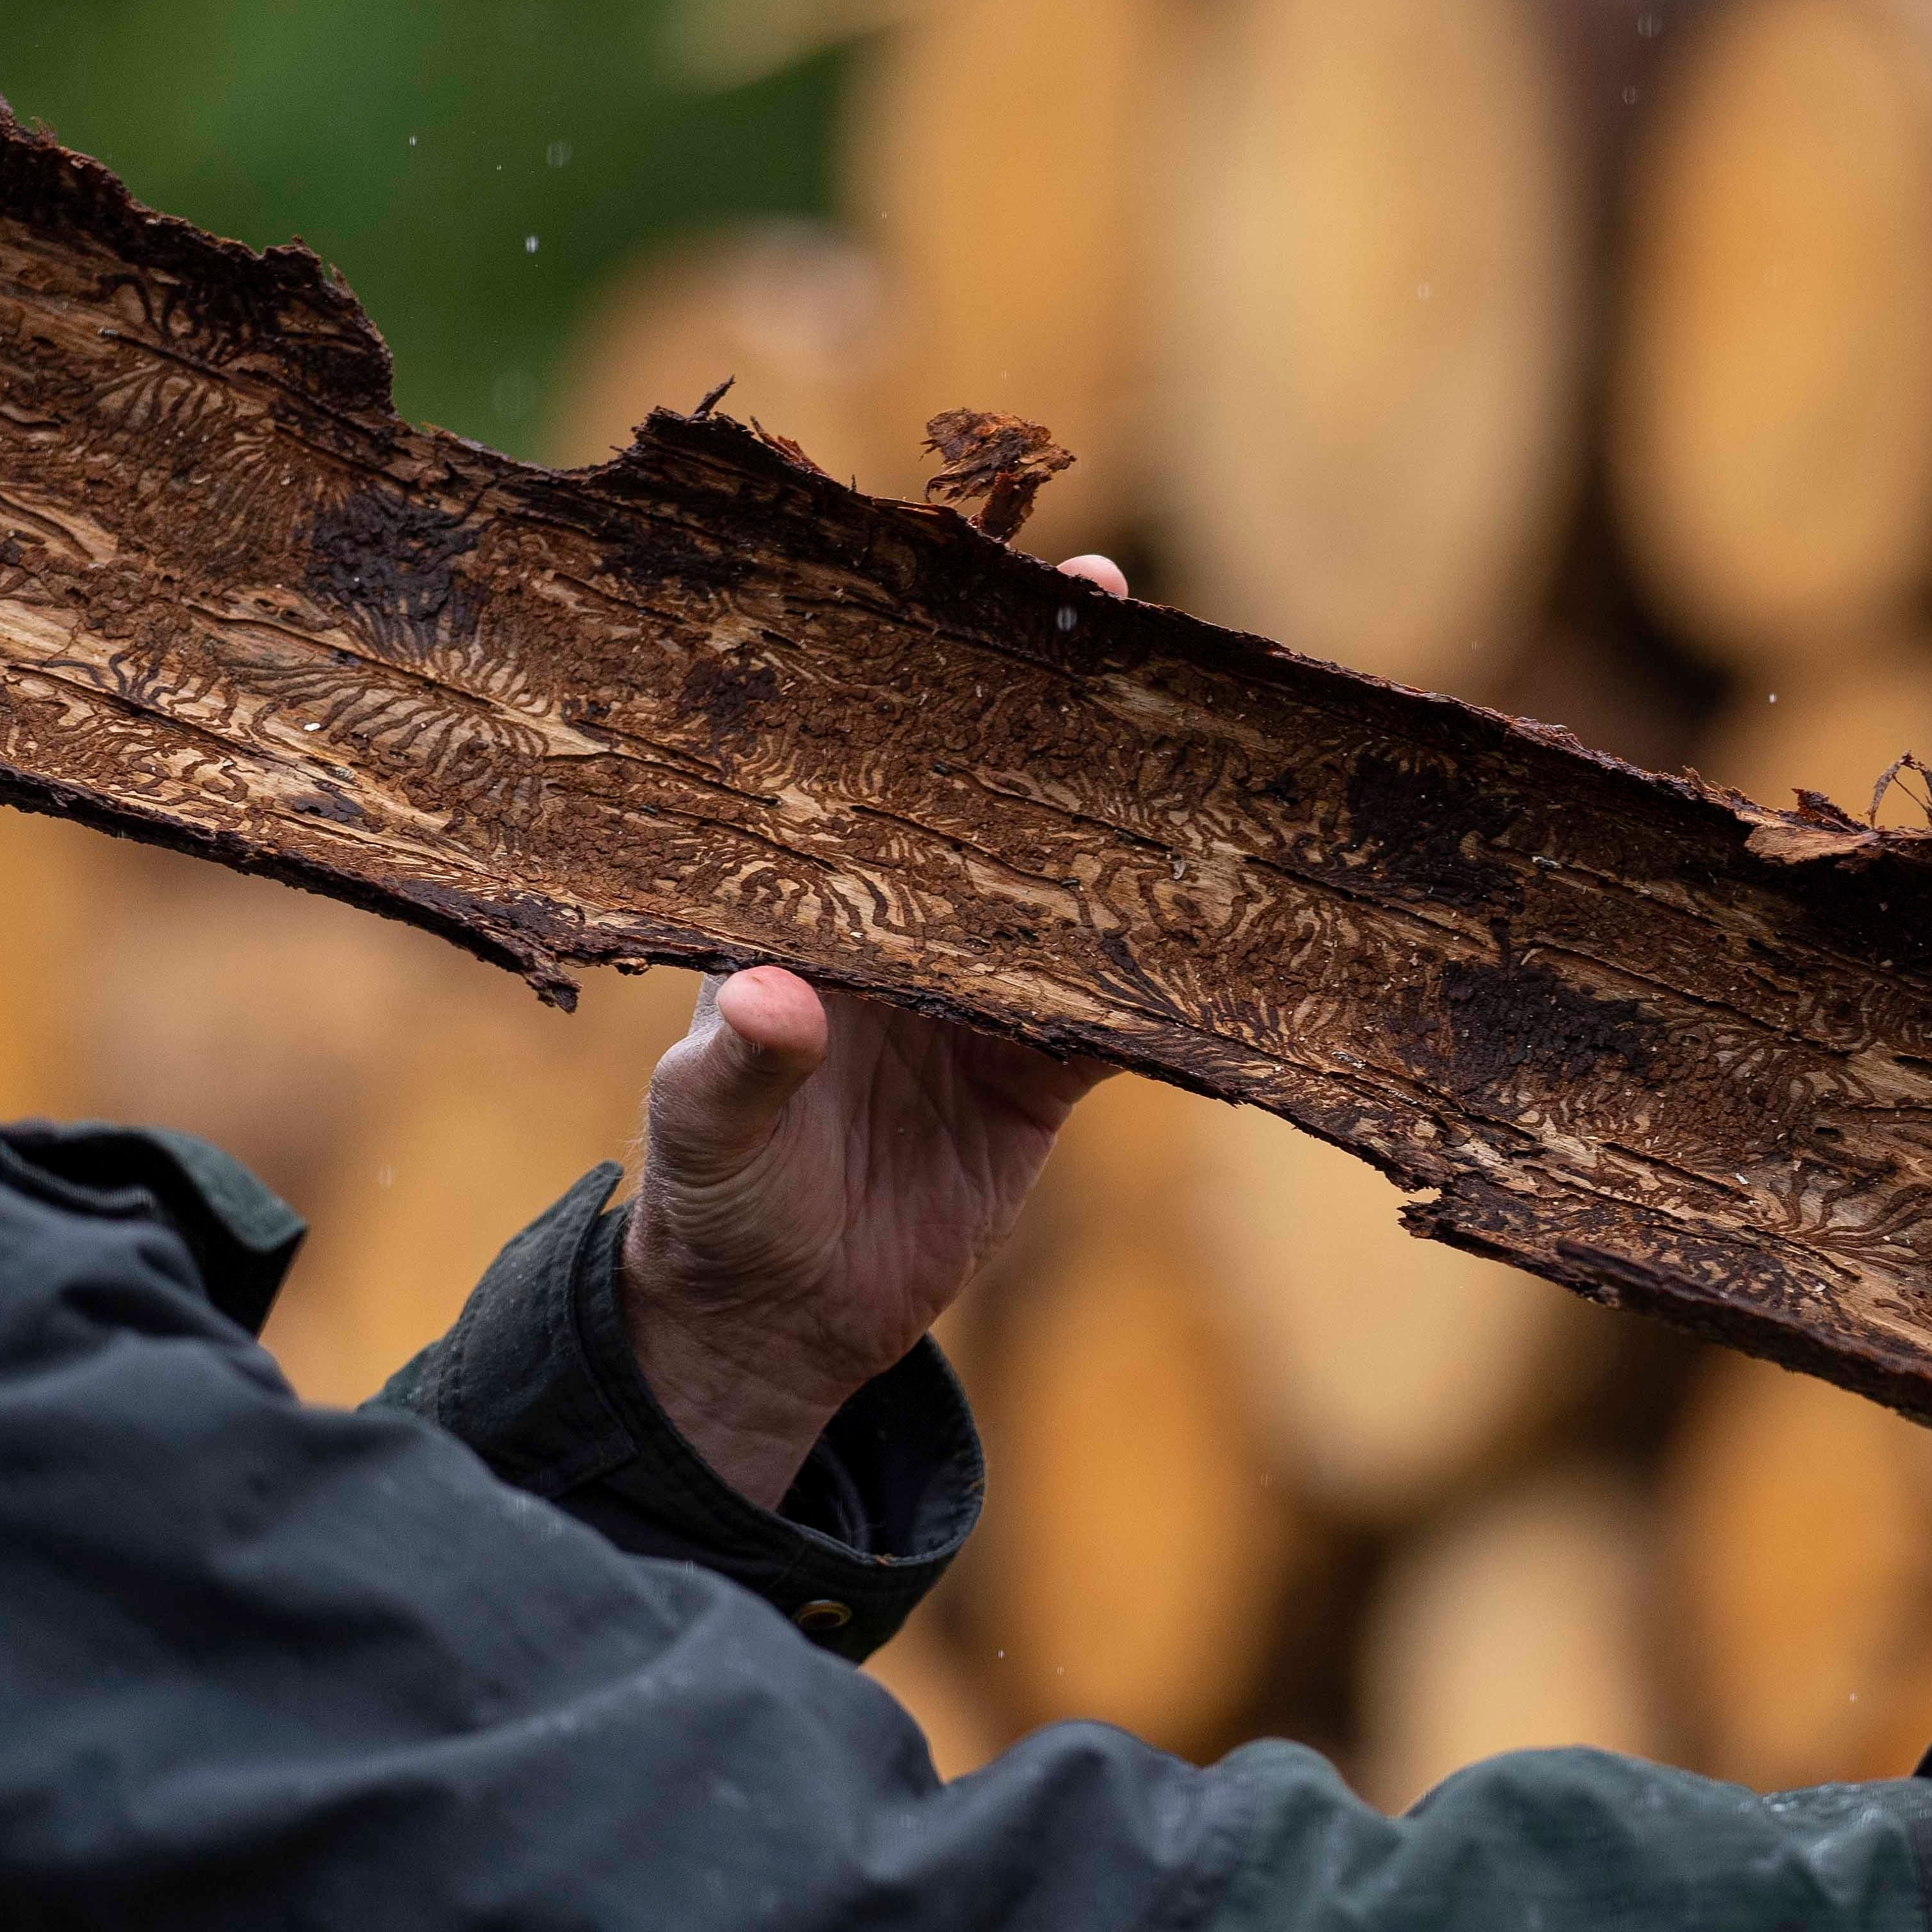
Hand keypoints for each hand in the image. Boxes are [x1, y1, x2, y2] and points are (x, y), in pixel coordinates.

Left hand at [620, 555, 1126, 1502]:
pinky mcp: (1040, 1081)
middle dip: (1054, 722)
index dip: (926, 690)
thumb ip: (734, 1069)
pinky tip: (1230, 927)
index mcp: (816, 912)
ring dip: (1129, 833)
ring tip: (1206, 748)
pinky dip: (1171, 982)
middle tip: (1125, 621)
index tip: (976, 603)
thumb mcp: (701, 1135)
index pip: (873, 774)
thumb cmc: (712, 1205)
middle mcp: (905, 935)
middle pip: (989, 808)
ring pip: (1069, 893)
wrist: (771, 1328)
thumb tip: (769, 996)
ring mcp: (982, 1001)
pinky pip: (1119, 1016)